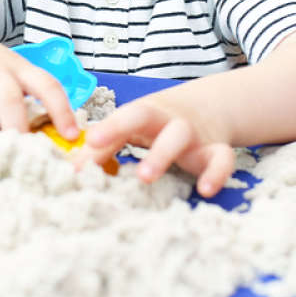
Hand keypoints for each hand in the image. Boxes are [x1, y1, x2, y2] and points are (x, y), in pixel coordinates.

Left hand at [76, 97, 234, 197]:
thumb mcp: (131, 128)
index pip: (125, 115)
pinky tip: (205, 190)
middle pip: (149, 118)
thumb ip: (104, 147)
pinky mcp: (215, 149)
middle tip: (121, 165)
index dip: (109, 127)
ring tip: (145, 178)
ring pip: (179, 137)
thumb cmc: (157, 122)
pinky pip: (221, 159)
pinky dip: (216, 173)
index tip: (91, 141)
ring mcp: (192, 133)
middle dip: (127, 132)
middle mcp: (166, 119)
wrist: (209, 106)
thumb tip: (73, 170)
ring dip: (162, 155)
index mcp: (144, 113)